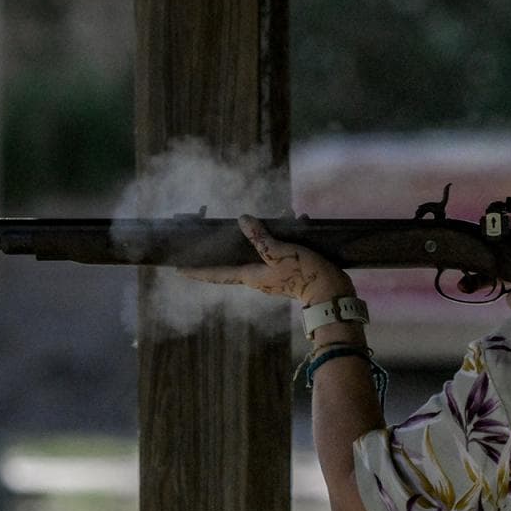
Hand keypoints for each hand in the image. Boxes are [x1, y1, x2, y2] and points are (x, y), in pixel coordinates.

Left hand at [180, 215, 354, 304]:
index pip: (217, 274)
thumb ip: (261, 237)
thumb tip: (242, 219)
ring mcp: (272, 276)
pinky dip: (280, 237)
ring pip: (257, 253)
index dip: (198, 271)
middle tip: (210, 238)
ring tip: (272, 217)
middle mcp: (257, 278)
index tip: (178, 269)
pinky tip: (295, 221)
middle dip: (225, 248)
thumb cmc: (305, 275)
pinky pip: (275, 251)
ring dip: (260, 235)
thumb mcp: (282, 252)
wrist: (332, 293)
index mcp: (250, 276)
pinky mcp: (287, 272)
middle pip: (233, 262)